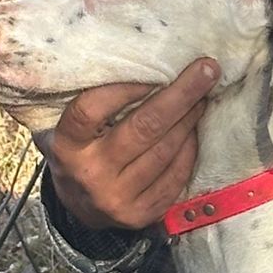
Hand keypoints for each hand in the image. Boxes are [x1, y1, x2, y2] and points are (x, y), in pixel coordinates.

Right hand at [37, 61, 217, 231]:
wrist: (79, 209)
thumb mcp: (68, 129)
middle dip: (180, 96)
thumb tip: (131, 58)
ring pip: (164, 152)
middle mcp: (90, 174)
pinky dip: (189, 150)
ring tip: (202, 98)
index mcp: (66, 146)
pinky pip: (175, 177)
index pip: (90, 110)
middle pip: (142, 129)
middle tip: (206, 70)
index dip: (123, 89)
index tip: (153, 72)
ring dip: (189, 120)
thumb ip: (87, 102)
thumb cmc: (80, 152)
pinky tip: (194, 131)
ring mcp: (117, 198)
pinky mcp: (141, 214)